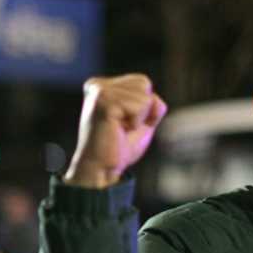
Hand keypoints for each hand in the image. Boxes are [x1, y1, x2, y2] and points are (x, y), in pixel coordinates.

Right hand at [64, 74, 167, 188]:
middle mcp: (97, 85)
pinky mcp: (103, 102)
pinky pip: (140, 106)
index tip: (124, 124)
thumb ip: (152, 104)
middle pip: (144, 83)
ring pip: (144, 95)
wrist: (100, 170)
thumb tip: (155, 100)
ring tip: (118, 130)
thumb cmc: (118, 148)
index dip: (144, 107)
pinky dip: (136, 123)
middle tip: (122, 128)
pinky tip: (117, 131)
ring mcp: (98, 92)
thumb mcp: (142, 121)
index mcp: (102, 86)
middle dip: (143, 111)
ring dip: (139, 119)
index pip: (142, 82)